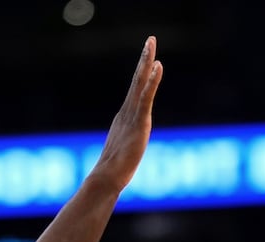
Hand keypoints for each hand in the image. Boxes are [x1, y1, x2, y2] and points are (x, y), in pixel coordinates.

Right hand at [88, 37, 163, 189]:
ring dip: (146, 62)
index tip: (148, 56)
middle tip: (150, 39)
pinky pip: (146, 97)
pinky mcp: (139, 123)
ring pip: (140, 83)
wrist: (106, 178)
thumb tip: (121, 160)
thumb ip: (126, 149)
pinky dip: (152, 81)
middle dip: (144, 59)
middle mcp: (127, 112)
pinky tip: (157, 66)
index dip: (143, 73)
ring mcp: (132, 116)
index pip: (136, 91)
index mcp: (125, 118)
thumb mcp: (123, 154)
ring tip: (151, 44)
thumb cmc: (113, 172)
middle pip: (137, 80)